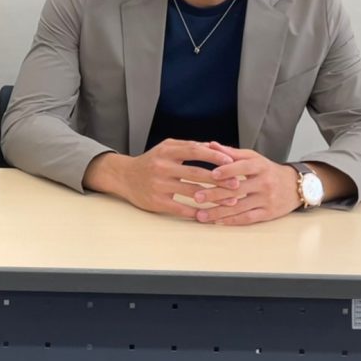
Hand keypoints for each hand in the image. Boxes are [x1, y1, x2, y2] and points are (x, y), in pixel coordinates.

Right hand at [83, 139, 236, 218]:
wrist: (124, 176)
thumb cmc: (150, 161)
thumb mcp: (166, 148)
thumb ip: (188, 146)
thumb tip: (214, 146)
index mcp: (167, 151)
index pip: (195, 151)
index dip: (214, 156)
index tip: (231, 161)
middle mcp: (162, 167)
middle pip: (196, 174)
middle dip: (219, 180)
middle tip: (237, 184)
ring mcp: (159, 185)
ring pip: (192, 192)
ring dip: (213, 198)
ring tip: (229, 201)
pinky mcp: (156, 201)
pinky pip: (181, 208)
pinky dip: (196, 212)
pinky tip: (209, 213)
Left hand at [192, 142, 300, 224]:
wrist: (295, 186)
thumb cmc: (267, 170)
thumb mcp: (253, 158)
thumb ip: (231, 153)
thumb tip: (210, 145)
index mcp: (260, 166)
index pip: (243, 167)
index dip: (228, 171)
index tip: (211, 174)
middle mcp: (264, 183)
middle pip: (238, 189)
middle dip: (215, 194)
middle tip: (197, 197)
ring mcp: (267, 199)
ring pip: (240, 207)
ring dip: (218, 212)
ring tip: (201, 215)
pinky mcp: (268, 213)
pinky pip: (248, 218)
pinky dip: (231, 221)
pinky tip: (217, 222)